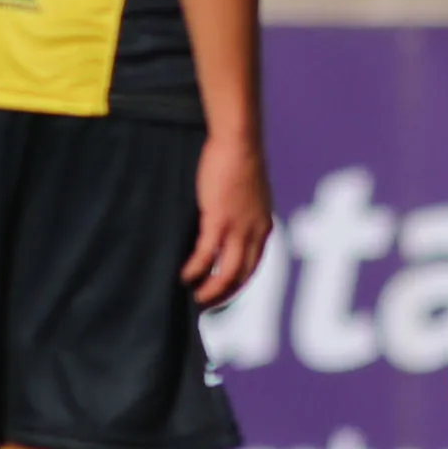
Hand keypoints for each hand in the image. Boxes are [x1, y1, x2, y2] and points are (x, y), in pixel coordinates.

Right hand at [179, 127, 273, 305]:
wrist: (238, 143)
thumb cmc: (240, 163)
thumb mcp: (248, 196)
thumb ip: (242, 215)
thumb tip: (226, 227)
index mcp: (264, 228)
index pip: (253, 267)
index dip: (237, 285)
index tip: (223, 295)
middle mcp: (255, 233)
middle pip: (241, 276)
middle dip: (224, 294)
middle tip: (206, 304)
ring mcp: (238, 229)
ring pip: (225, 273)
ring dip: (210, 289)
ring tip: (194, 297)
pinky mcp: (218, 221)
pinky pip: (205, 256)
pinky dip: (194, 270)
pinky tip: (183, 276)